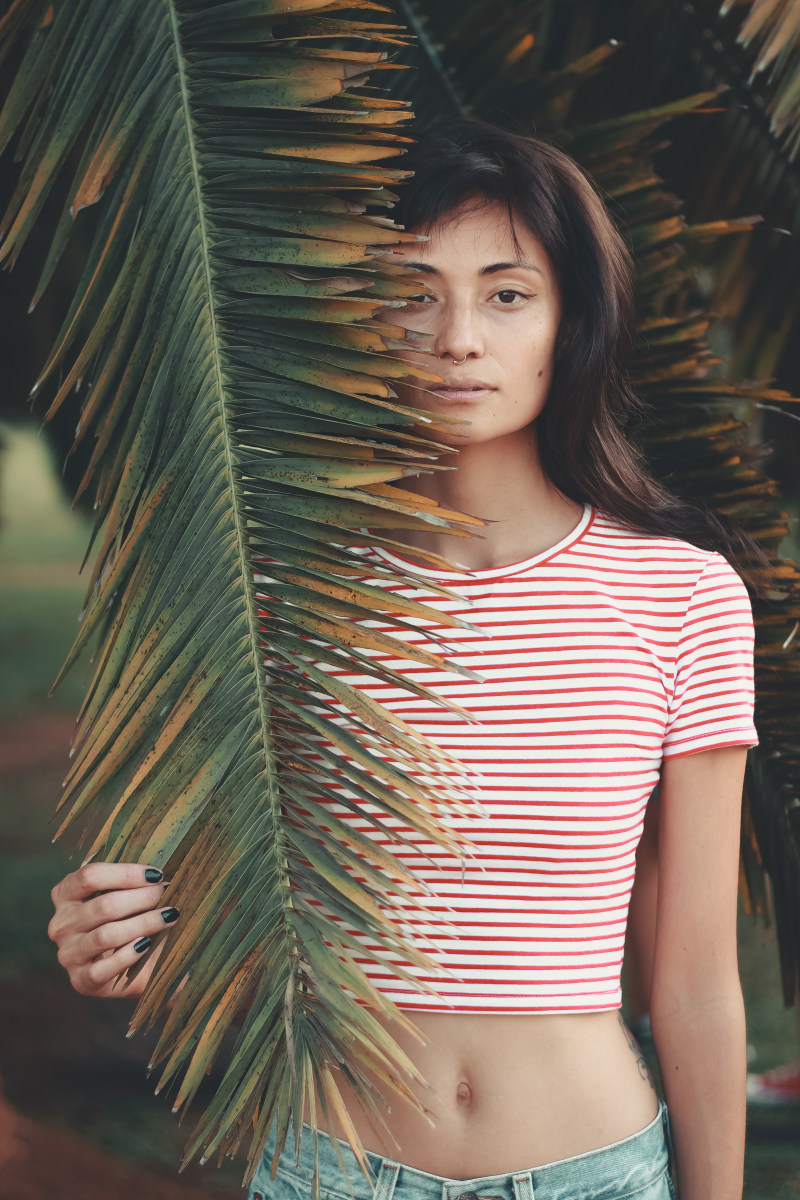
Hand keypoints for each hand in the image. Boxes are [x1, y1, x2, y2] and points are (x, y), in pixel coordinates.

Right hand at [48, 862, 179, 997]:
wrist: (135, 966)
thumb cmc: (129, 919)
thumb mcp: (125, 895)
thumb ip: (131, 883)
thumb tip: (157, 875)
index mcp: (65, 895)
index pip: (89, 876)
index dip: (125, 873)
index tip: (155, 875)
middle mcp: (61, 924)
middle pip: (102, 905)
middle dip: (141, 898)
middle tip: (164, 895)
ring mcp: (68, 954)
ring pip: (107, 935)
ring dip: (143, 923)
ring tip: (168, 916)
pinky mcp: (81, 980)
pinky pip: (105, 967)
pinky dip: (129, 954)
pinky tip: (147, 944)